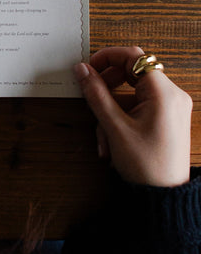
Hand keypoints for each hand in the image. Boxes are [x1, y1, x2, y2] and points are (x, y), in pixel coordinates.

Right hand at [74, 47, 191, 186]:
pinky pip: (138, 107)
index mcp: (164, 93)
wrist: (166, 197)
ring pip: (131, 93)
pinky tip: (111, 141)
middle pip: (131, 72)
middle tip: (90, 96)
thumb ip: (96, 93)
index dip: (107, 57)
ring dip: (111, 109)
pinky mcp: (166, 118)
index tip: (88, 68)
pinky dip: (120, 118)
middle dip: (106, 86)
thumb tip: (82, 69)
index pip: (134, 56)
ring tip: (102, 135)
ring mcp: (170, 107)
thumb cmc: (146, 165)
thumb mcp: (114, 126)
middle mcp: (171, 96)